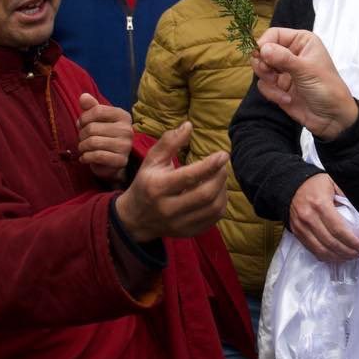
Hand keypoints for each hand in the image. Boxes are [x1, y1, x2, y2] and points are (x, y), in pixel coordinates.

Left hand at [76, 92, 132, 182]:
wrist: (111, 162)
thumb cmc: (103, 137)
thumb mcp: (97, 119)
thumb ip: (91, 107)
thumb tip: (83, 97)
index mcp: (123, 116)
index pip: (97, 110)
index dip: (84, 118)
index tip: (81, 124)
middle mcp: (127, 130)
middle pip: (92, 128)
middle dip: (81, 134)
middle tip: (82, 139)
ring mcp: (126, 146)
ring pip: (93, 142)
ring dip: (82, 146)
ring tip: (83, 148)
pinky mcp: (121, 160)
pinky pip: (97, 156)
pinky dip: (86, 157)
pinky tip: (85, 158)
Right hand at [112, 122, 227, 242]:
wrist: (135, 219)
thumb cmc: (145, 183)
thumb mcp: (152, 160)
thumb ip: (169, 142)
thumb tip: (189, 125)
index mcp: (157, 188)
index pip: (189, 177)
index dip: (210, 165)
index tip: (223, 154)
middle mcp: (168, 208)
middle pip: (205, 195)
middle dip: (220, 177)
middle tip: (222, 165)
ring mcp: (179, 224)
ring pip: (213, 208)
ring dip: (223, 190)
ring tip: (219, 177)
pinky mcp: (188, 232)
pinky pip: (214, 219)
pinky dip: (220, 203)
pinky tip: (217, 192)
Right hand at [251, 28, 357, 139]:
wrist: (333, 118)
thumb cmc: (327, 88)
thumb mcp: (306, 70)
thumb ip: (283, 58)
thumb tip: (261, 48)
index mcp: (301, 42)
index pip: (274, 34)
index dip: (264, 43)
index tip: (260, 55)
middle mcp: (291, 53)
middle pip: (263, 51)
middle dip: (264, 65)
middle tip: (270, 74)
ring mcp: (284, 71)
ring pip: (261, 69)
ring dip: (268, 81)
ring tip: (281, 88)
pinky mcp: (279, 88)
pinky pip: (264, 86)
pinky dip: (272, 94)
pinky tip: (287, 100)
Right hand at [287, 174, 358, 262]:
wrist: (292, 186)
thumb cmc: (316, 184)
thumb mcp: (334, 181)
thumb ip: (347, 194)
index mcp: (320, 204)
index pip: (338, 229)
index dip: (351, 241)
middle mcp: (308, 217)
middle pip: (330, 242)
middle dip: (347, 251)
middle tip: (358, 253)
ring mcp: (301, 227)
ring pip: (321, 250)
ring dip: (337, 257)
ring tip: (349, 257)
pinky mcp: (297, 233)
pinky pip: (312, 250)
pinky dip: (325, 256)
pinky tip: (336, 257)